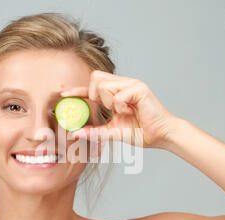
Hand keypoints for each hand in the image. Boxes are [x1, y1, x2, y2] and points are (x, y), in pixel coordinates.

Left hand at [60, 70, 179, 148]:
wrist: (161, 136)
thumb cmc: (141, 132)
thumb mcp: (112, 132)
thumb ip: (95, 132)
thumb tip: (75, 133)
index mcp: (115, 94)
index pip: (92, 87)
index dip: (77, 90)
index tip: (64, 95)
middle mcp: (123, 85)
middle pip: (95, 78)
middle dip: (95, 95)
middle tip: (107, 108)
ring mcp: (132, 84)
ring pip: (105, 84)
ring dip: (108, 101)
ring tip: (121, 112)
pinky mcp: (139, 88)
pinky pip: (118, 94)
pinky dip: (120, 106)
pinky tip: (130, 111)